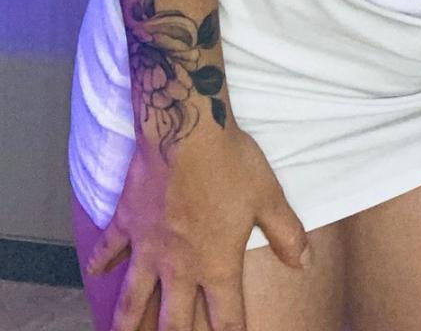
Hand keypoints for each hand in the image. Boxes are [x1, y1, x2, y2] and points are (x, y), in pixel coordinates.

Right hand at [84, 125, 311, 330]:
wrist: (186, 130)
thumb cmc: (231, 163)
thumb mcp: (268, 197)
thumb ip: (286, 234)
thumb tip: (304, 263)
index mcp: (215, 265)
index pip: (226, 318)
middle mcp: (178, 266)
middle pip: (173, 321)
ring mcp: (148, 247)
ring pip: (131, 299)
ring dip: (125, 324)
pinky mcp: (126, 222)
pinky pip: (109, 249)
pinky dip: (100, 263)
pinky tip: (94, 274)